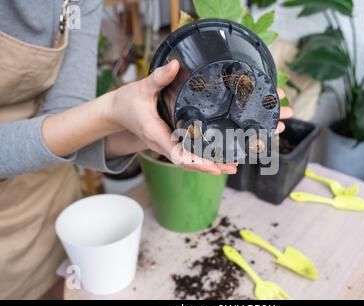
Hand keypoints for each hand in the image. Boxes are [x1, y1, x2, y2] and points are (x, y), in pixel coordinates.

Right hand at [105, 60, 292, 173]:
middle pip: (189, 162)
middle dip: (210, 166)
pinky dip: (203, 159)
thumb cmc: (127, 102)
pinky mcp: (170, 143)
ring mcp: (166, 146)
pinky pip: (187, 155)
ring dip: (210, 165)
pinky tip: (218, 158)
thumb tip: (175, 64)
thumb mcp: (141, 88)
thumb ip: (159, 78)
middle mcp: (163, 144)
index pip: (178, 154)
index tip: (213, 165)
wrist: (115, 113)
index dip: (196, 161)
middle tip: (233, 167)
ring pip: (190, 161)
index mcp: (157, 135)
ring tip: (232, 166)